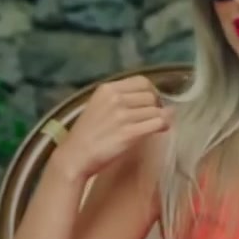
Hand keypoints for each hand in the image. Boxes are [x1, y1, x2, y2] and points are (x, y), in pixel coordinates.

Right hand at [54, 75, 170, 179]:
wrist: (75, 157)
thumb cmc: (87, 134)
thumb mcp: (99, 106)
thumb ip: (121, 98)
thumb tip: (152, 98)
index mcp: (107, 89)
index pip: (142, 81)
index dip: (151, 92)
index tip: (151, 103)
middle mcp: (115, 98)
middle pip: (151, 96)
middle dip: (156, 107)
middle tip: (153, 118)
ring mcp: (122, 115)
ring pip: (157, 110)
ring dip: (160, 118)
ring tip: (156, 126)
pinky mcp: (129, 132)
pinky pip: (158, 123)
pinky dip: (163, 126)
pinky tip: (160, 130)